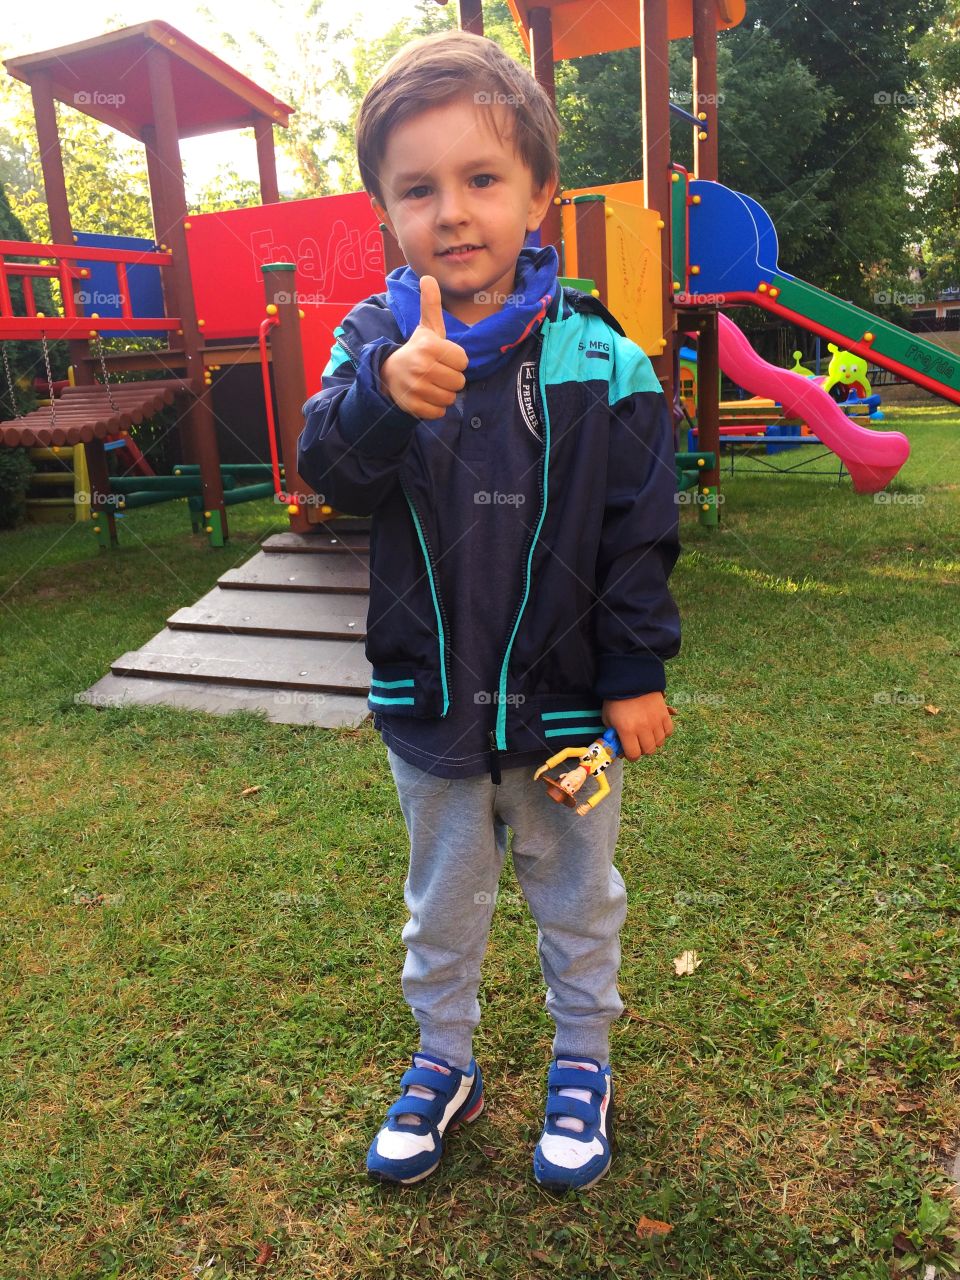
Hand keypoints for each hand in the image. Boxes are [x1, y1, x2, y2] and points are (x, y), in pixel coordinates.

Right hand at [379, 275, 467, 419]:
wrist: (388, 374)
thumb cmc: (416, 350)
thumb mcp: (426, 328)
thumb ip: (431, 304)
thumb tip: (428, 277)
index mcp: (429, 346)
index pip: (463, 361)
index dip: (455, 361)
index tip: (442, 358)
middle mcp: (421, 367)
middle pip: (459, 382)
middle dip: (451, 378)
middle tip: (436, 372)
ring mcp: (416, 388)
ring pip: (450, 398)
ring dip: (444, 393)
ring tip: (431, 384)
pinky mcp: (413, 407)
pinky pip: (440, 412)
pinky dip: (435, 407)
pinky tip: (425, 396)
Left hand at [602, 692, 676, 760]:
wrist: (630, 680)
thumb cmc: (615, 700)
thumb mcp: (607, 718)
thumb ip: (613, 735)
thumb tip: (619, 750)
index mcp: (626, 730)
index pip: (633, 755)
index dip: (631, 756)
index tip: (629, 752)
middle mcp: (643, 728)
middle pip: (648, 751)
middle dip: (641, 749)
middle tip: (637, 742)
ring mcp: (655, 721)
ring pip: (659, 743)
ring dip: (653, 741)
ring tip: (646, 734)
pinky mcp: (664, 714)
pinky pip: (669, 732)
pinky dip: (663, 733)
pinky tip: (656, 728)